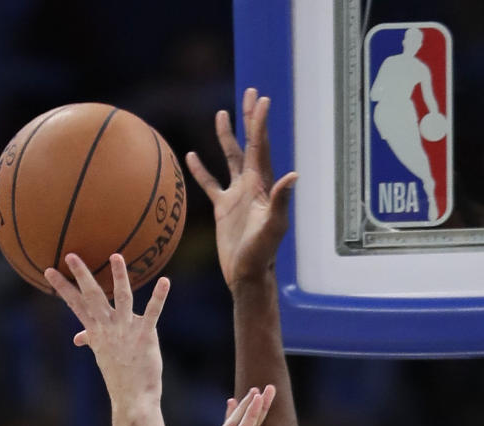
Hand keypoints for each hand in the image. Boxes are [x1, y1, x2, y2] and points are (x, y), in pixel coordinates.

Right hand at [45, 253, 169, 402]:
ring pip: (123, 299)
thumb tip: (78, 338)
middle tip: (71, 255)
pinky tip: (165, 281)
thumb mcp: (102, 355)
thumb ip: (92, 339)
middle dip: (82, 275)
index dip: (62, 287)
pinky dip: (159, 298)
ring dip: (120, 277)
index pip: (75, 304)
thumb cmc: (119, 376)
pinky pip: (152, 313)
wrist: (132, 398)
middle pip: (93, 297)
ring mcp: (126, 331)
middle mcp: (109, 328)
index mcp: (97, 331)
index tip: (48, 270)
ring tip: (116, 256)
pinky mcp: (145, 336)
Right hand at [186, 87, 295, 289]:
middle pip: (249, 145)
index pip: (260, 147)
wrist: (247, 275)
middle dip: (249, 120)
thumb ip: (281, 201)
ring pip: (230, 159)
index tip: (260, 100)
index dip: (260, 124)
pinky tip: (191, 156)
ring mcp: (236, 196)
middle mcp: (250, 185)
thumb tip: (293, 176)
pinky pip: (210, 184)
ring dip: (226, 137)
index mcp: (262, 185)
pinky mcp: (223, 209)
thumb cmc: (262, 253)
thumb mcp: (272, 227)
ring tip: (222, 114)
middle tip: (250, 93)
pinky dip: (201, 170)